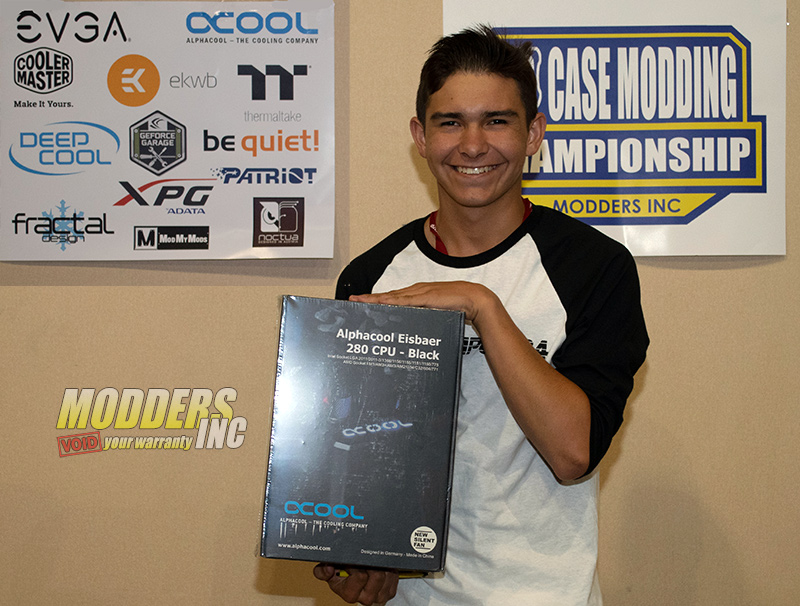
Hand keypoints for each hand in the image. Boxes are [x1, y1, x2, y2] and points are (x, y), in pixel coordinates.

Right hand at [313, 564, 398, 604]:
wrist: (353, 575)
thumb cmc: (341, 572)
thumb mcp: (329, 569)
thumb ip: (322, 570)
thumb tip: (328, 569)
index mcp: (350, 594)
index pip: (360, 577)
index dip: (356, 565)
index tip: (352, 560)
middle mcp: (365, 598)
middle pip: (376, 575)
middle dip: (370, 563)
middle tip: (363, 558)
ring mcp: (379, 596)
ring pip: (387, 575)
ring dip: (380, 565)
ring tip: (371, 562)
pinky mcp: (390, 592)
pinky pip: (393, 577)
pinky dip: (387, 568)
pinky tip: (379, 567)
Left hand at [350, 281, 495, 324]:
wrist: (475, 300)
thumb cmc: (459, 306)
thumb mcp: (438, 314)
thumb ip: (426, 318)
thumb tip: (416, 329)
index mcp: (418, 294)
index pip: (393, 297)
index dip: (377, 300)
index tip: (363, 304)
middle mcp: (416, 291)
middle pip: (388, 296)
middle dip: (369, 299)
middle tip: (352, 300)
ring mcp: (420, 292)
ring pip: (391, 296)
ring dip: (375, 299)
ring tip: (359, 302)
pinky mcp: (425, 296)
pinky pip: (404, 300)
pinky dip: (390, 301)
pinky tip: (379, 303)